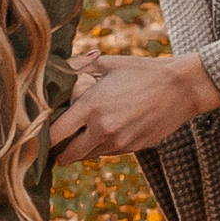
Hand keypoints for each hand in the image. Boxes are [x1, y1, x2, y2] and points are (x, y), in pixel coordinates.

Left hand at [51, 47, 219, 160]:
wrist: (181, 88)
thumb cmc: (143, 71)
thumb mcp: (109, 64)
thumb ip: (80, 67)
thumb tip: (56, 67)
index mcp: (91, 106)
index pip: (55, 134)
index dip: (43, 137)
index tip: (38, 135)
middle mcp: (102, 128)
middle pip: (67, 154)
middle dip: (59, 151)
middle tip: (54, 144)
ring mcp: (118, 142)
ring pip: (87, 155)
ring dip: (80, 149)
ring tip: (77, 136)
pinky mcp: (131, 149)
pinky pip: (105, 153)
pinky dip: (100, 146)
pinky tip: (103, 131)